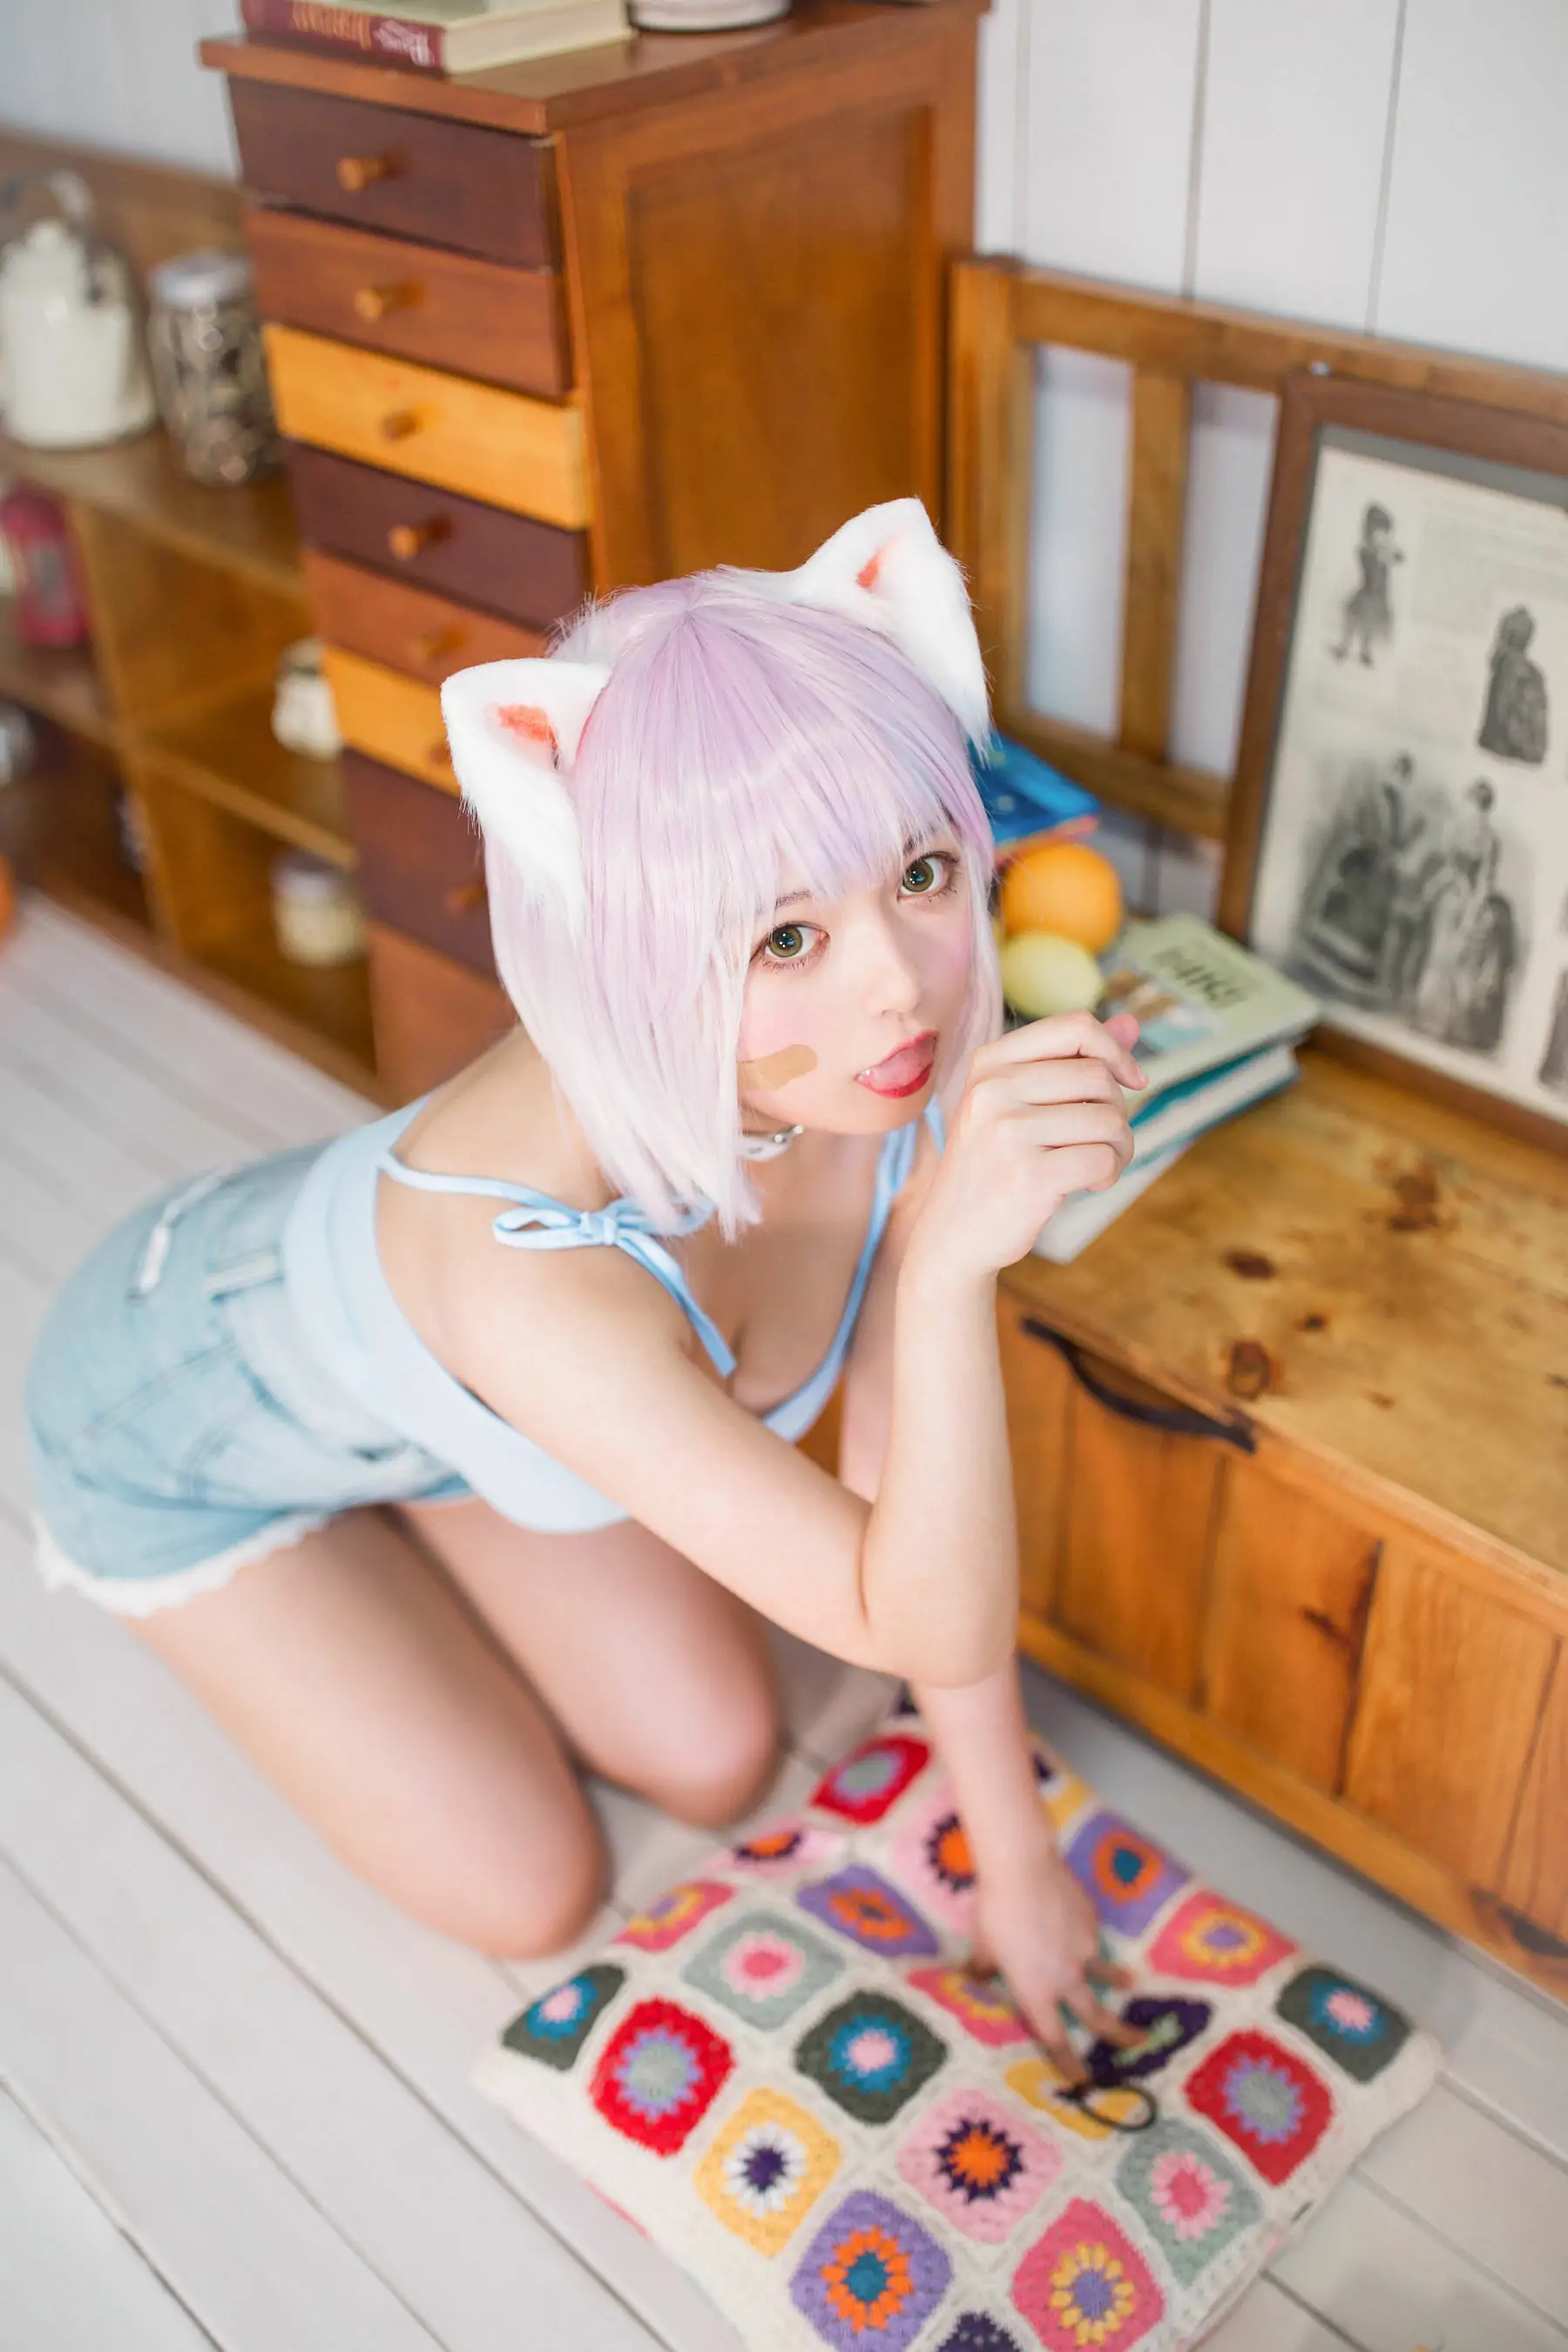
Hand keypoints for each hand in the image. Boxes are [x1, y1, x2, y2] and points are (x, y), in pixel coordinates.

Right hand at [909, 1011, 1146, 1281]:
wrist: (953, 1234)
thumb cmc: (994, 1164)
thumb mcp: (1018, 1103)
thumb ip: (1073, 1061)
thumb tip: (1133, 1023)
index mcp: (989, 1062)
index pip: (1075, 1027)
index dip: (1115, 1051)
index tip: (1131, 1080)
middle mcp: (993, 1089)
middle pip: (1098, 1076)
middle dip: (1116, 1110)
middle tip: (1101, 1141)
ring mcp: (1008, 1132)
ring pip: (1109, 1118)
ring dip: (1119, 1147)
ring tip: (1095, 1165)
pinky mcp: (1029, 1175)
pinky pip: (1104, 1159)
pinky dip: (1109, 1174)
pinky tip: (1088, 1184)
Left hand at [970, 1834, 1142, 2085]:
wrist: (1023, 1867)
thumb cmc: (995, 1911)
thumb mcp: (982, 1947)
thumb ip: (981, 1971)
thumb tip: (971, 1982)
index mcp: (1036, 1991)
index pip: (1054, 2038)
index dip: (1068, 2063)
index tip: (1082, 2080)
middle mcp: (1066, 1977)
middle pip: (1097, 2016)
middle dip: (1118, 2036)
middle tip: (1134, 2045)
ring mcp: (1084, 1949)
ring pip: (1104, 1972)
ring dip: (1117, 1980)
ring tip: (1128, 1983)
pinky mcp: (1091, 1921)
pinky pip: (1090, 1936)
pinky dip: (1086, 1936)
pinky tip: (1079, 1923)